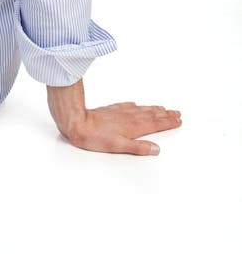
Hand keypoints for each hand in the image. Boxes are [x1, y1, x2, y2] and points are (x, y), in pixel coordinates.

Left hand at [60, 102, 181, 154]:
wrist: (76, 122)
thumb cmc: (95, 137)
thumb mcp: (118, 146)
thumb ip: (138, 148)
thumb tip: (156, 149)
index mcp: (133, 127)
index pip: (156, 124)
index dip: (168, 122)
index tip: (178, 120)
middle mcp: (129, 117)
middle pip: (151, 115)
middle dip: (165, 114)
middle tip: (177, 112)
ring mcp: (119, 112)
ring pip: (141, 109)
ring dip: (153, 108)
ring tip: (163, 108)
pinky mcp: (110, 110)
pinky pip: (127, 106)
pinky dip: (135, 105)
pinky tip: (135, 104)